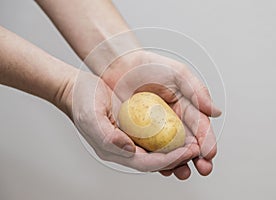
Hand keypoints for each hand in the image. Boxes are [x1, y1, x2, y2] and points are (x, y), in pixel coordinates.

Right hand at [68, 71, 199, 172]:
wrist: (78, 89)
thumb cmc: (82, 103)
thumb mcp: (92, 119)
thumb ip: (108, 137)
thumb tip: (130, 149)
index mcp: (114, 150)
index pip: (147, 162)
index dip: (168, 160)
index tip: (187, 152)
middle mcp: (124, 147)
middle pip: (155, 161)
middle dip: (177, 159)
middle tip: (197, 152)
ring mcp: (130, 137)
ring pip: (157, 151)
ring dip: (176, 150)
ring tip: (194, 146)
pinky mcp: (134, 127)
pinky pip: (154, 137)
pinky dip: (168, 138)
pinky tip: (181, 134)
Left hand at [102, 50, 221, 178]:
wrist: (121, 66)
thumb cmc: (149, 66)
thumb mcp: (178, 73)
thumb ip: (197, 91)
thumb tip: (215, 111)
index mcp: (187, 106)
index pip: (201, 126)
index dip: (207, 140)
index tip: (210, 153)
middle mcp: (174, 120)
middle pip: (190, 143)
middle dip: (198, 158)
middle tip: (203, 168)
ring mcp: (158, 128)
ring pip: (172, 150)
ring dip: (179, 163)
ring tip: (183, 172)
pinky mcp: (142, 133)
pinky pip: (152, 149)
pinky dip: (158, 160)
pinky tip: (162, 168)